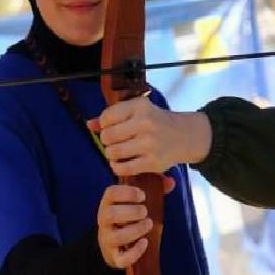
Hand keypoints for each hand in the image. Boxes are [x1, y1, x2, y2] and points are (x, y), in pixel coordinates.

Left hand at [88, 98, 210, 176]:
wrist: (184, 136)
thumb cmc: (154, 122)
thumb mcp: (136, 112)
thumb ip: (112, 116)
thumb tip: (89, 124)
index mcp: (140, 106)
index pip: (107, 117)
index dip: (104, 124)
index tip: (112, 127)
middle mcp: (145, 123)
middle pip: (107, 136)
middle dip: (107, 141)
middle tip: (114, 142)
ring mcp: (150, 144)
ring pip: (113, 152)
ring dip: (111, 154)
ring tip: (118, 152)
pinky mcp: (153, 162)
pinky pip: (123, 168)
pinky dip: (117, 166)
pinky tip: (122, 162)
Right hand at [98, 178, 175, 268]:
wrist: (112, 245)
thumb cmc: (127, 217)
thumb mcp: (134, 202)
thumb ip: (153, 189)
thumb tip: (171, 182)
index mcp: (108, 204)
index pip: (110, 194)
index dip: (126, 192)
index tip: (142, 195)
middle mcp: (104, 221)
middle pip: (110, 214)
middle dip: (130, 212)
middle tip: (145, 211)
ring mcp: (108, 240)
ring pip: (116, 236)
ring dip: (135, 230)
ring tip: (148, 224)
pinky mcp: (114, 257)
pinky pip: (121, 258)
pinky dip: (134, 252)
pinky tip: (145, 243)